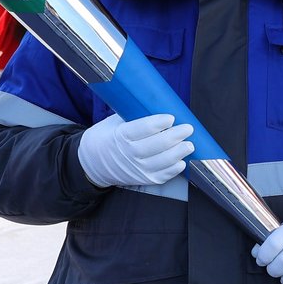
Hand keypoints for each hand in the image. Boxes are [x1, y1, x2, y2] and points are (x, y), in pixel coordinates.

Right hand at [77, 113, 193, 187]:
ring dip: (178, 153)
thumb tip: (156, 104)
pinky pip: (161, 176)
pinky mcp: (143, 179)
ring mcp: (136, 169)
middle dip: (174, 136)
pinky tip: (182, 161)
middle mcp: (128, 154)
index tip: (170, 117)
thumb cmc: (106, 138)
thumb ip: (132, 116)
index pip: (141, 129)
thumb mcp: (113, 123)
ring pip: (161, 162)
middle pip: (155, 146)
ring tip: (190, 145)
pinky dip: (174, 169)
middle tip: (187, 128)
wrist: (92, 164)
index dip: (158, 123)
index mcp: (119, 136)